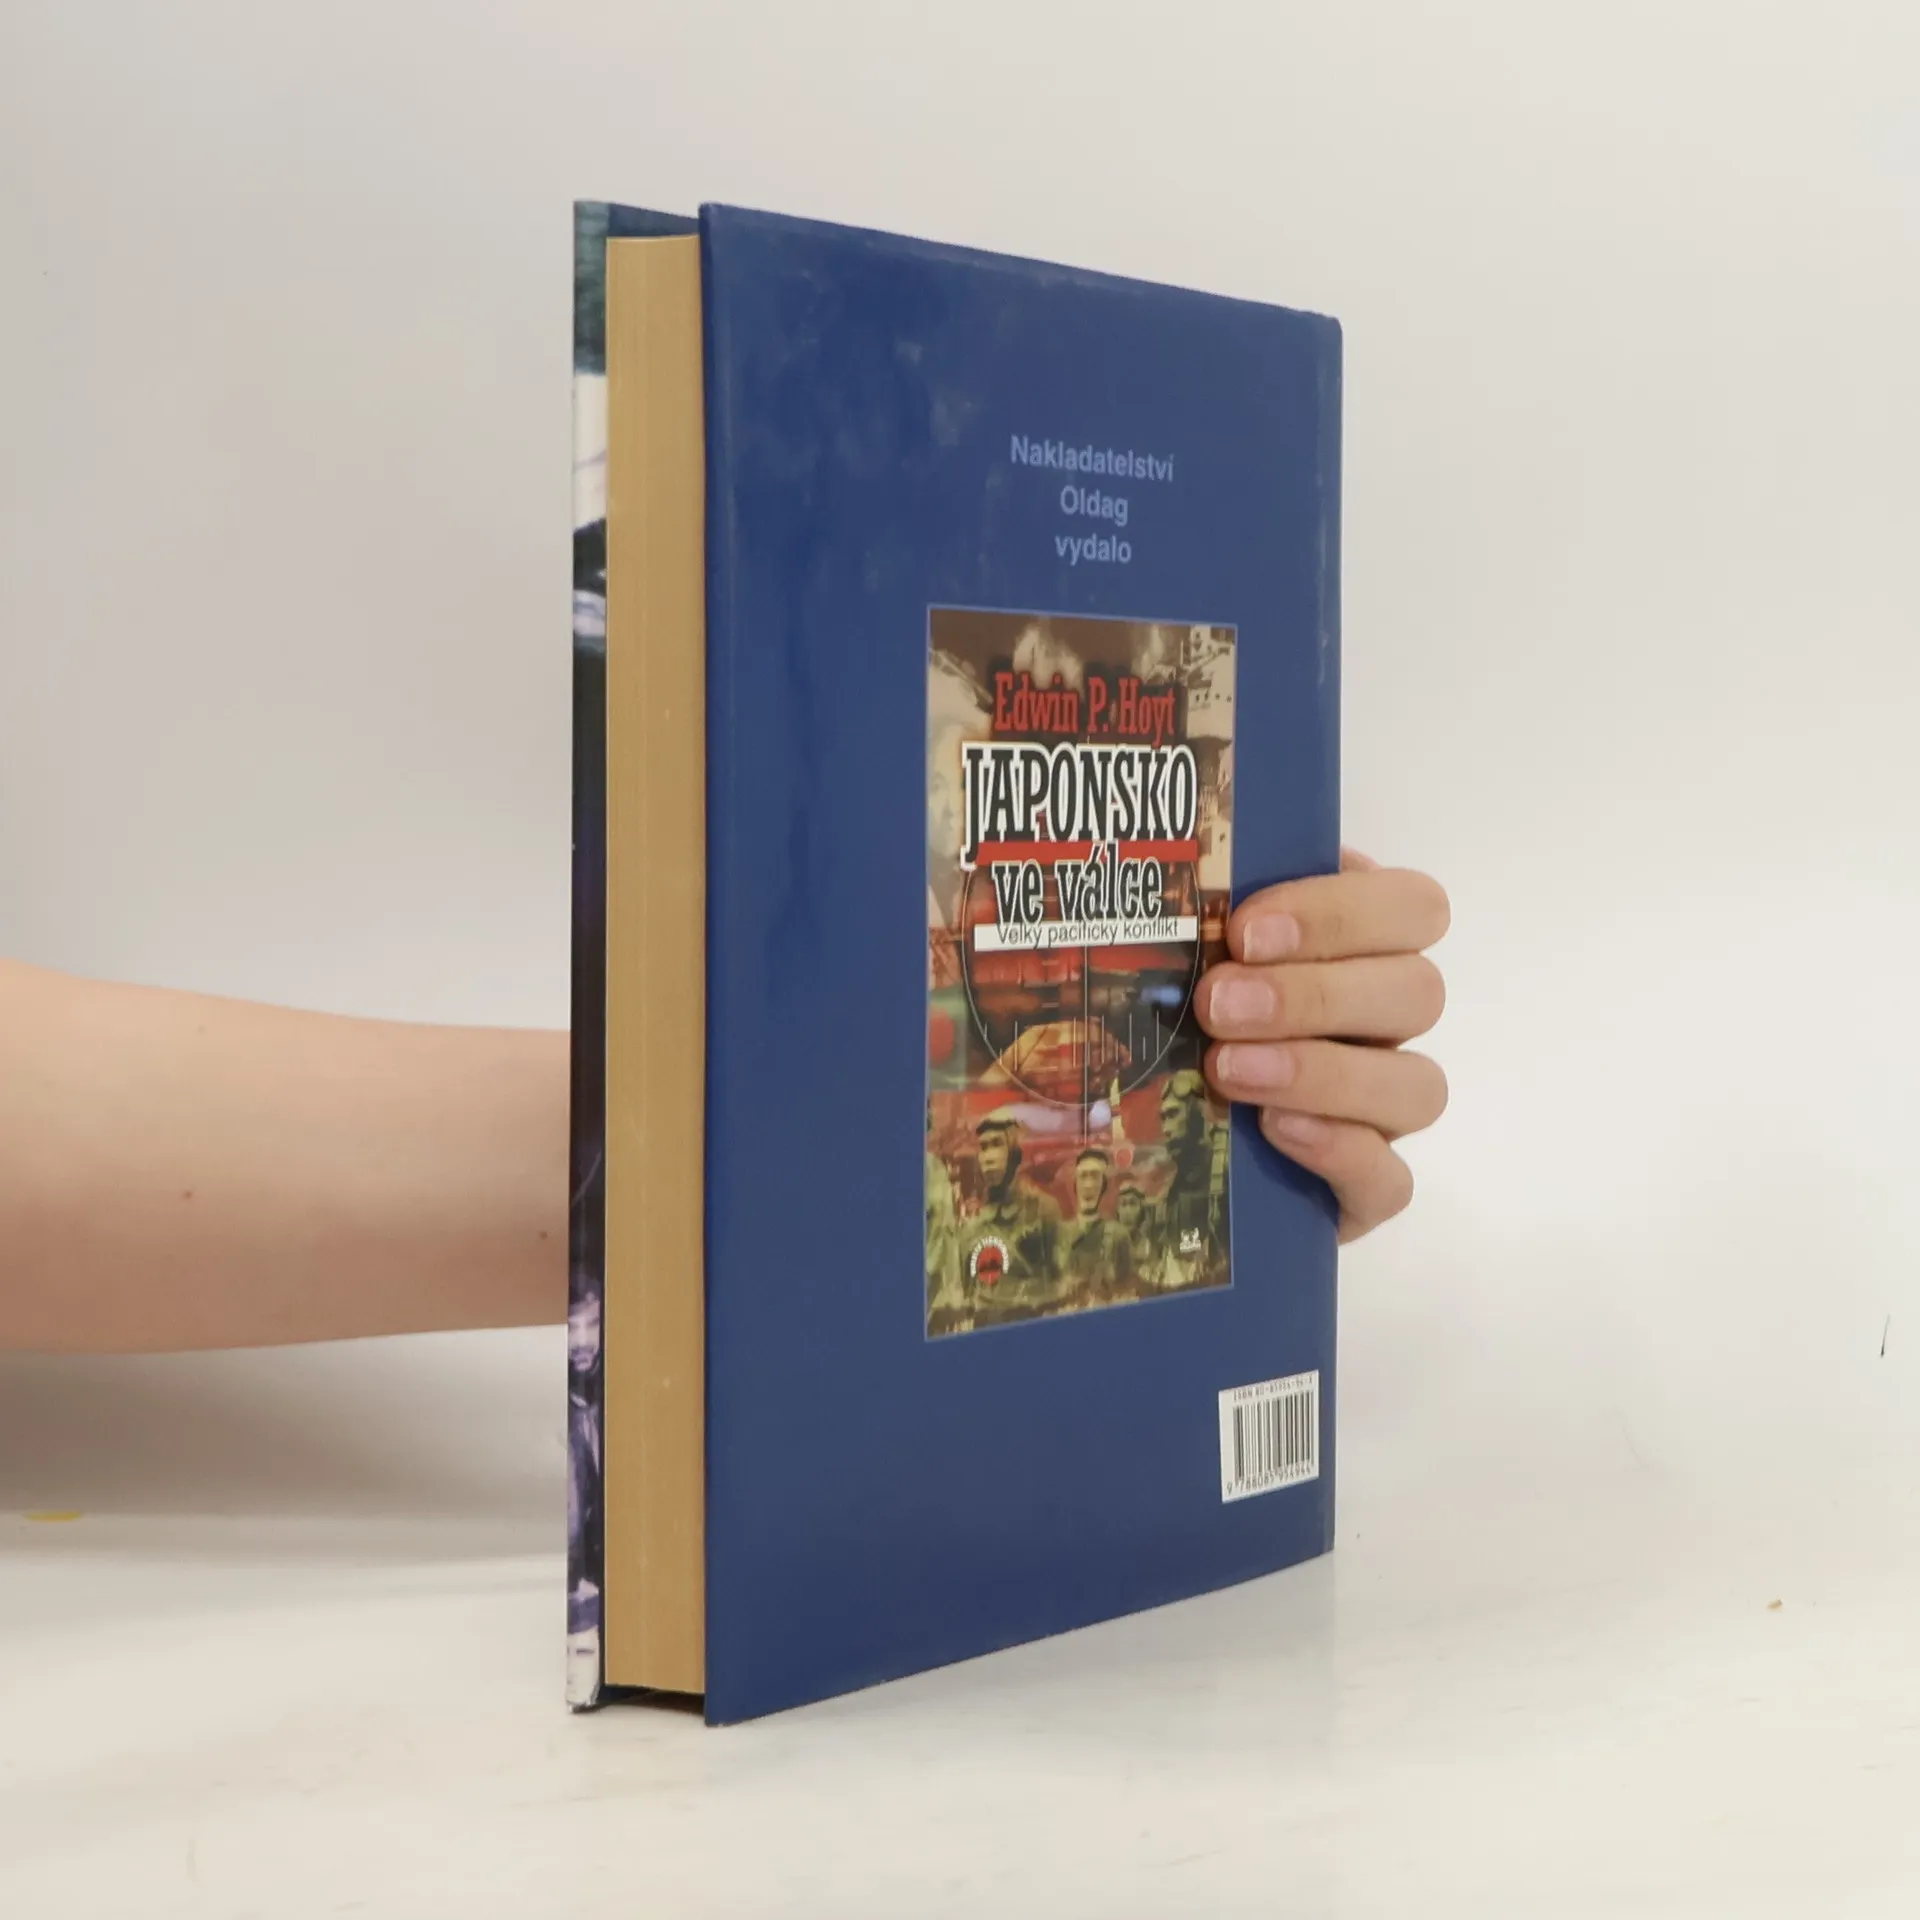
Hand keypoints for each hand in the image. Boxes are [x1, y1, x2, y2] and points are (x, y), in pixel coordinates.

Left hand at [1196, 849, 1448, 1242]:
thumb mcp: (1185, 951)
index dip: (1342, 912)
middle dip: (1314, 995)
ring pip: (1417, 1086)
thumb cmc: (1177, 1014)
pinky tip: (1274, 1131)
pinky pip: (1390, 1180)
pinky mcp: (1362, 1190)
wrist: (1159, 1143)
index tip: (1245, 930)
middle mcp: (1385, 1025)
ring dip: (1323, 1072)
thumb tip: (1173, 862)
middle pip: (1417, 993)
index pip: (1413, 907)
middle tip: (1218, 1004)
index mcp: (1362, 947)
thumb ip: (1202, 908)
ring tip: (1228, 1070)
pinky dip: (1340, 1152)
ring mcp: (1382, 1111)